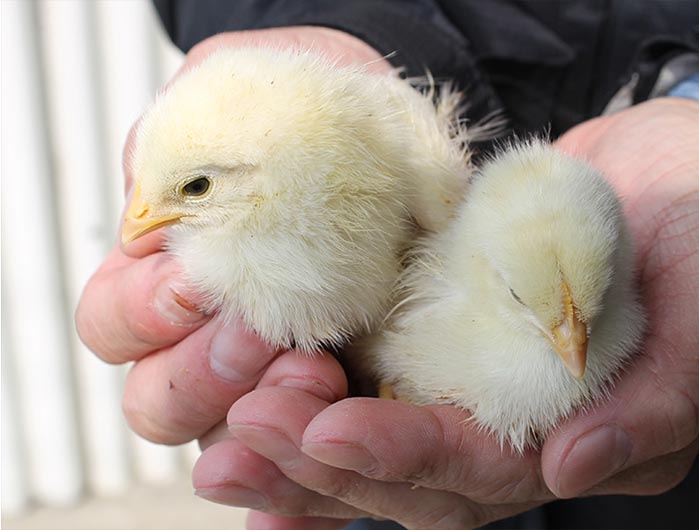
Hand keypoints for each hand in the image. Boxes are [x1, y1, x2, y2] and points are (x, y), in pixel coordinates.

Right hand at [75, 27, 391, 444]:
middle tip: (257, 334)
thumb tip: (155, 201)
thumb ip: (180, 142)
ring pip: (229, 433)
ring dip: (263, 411)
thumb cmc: (295, 104)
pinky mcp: (334, 385)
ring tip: (316, 370)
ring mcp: (268, 371)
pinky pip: (309, 439)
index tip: (196, 281)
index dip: (144, 314)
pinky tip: (338, 419)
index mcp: (158, 273)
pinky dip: (313, 446)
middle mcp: (201, 336)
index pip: (114, 324)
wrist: (378, 124)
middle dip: (201, 376)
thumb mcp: (229, 94)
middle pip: (158, 400)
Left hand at [194, 97, 698, 528]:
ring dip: (296, 446)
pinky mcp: (433, 338)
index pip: (480, 473)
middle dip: (323, 461)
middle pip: (408, 475)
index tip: (330, 428)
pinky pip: (364, 381)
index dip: (405, 457)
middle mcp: (510, 430)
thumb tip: (572, 470)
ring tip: (225, 436)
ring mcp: (465, 386)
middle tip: (248, 427)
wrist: (666, 175)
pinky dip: (308, 405)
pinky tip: (246, 418)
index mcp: (576, 441)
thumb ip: (658, 403)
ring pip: (372, 438)